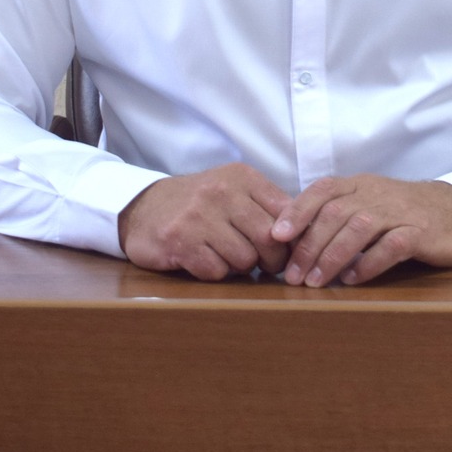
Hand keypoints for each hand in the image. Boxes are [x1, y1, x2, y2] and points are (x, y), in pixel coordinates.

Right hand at [116, 162, 291, 279]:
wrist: (144, 207)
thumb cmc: (201, 204)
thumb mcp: (235, 191)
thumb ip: (268, 207)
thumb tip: (307, 236)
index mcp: (242, 178)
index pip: (286, 212)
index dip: (291, 239)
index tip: (286, 250)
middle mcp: (221, 192)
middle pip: (269, 239)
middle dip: (271, 260)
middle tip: (263, 264)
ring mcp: (199, 216)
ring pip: (244, 259)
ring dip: (239, 267)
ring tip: (227, 256)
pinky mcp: (179, 241)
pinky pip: (216, 271)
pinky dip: (215, 273)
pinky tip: (204, 260)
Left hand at [273, 175, 451, 286]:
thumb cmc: (404, 214)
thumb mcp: (369, 206)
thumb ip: (336, 217)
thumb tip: (293, 242)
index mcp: (360, 185)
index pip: (322, 190)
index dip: (297, 210)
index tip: (276, 236)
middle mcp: (377, 194)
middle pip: (335, 213)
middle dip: (309, 245)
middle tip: (293, 276)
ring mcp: (401, 211)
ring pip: (359, 228)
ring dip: (333, 257)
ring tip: (317, 282)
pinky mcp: (422, 232)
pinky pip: (392, 245)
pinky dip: (370, 263)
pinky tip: (354, 279)